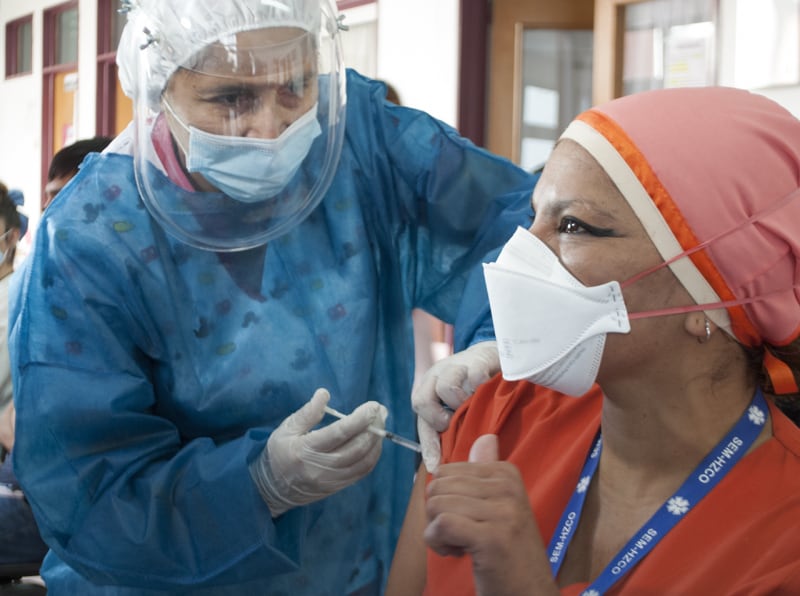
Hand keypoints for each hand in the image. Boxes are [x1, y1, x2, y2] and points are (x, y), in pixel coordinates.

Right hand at [250, 388, 386, 516]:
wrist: (273, 489)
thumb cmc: (279, 453)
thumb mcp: (286, 429)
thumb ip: (307, 412)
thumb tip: (324, 394)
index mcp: (305, 449)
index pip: (340, 433)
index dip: (360, 418)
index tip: (372, 406)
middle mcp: (321, 467)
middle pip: (356, 447)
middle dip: (373, 427)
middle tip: (380, 411)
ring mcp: (331, 480)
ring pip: (363, 461)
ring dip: (377, 441)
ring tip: (380, 423)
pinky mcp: (338, 486)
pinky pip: (362, 472)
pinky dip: (373, 455)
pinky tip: (374, 442)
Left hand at [412, 341, 498, 471]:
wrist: (493, 354)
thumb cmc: (474, 387)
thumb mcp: (459, 409)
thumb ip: (451, 431)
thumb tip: (445, 466)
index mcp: (429, 391)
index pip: (421, 421)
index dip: (428, 446)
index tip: (435, 467)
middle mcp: (436, 377)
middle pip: (421, 401)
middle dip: (439, 420)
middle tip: (455, 424)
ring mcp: (455, 366)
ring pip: (445, 388)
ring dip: (461, 403)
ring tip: (475, 406)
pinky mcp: (476, 359)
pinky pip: (474, 376)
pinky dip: (481, 387)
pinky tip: (489, 391)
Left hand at [424, 435, 557, 595]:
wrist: (530, 593)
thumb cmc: (508, 553)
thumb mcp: (499, 508)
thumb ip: (485, 474)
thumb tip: (485, 437)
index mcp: (507, 473)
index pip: (446, 471)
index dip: (447, 498)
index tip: (468, 519)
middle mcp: (508, 487)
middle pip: (438, 486)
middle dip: (439, 515)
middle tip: (461, 535)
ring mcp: (502, 511)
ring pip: (437, 504)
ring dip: (439, 532)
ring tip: (462, 545)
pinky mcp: (491, 537)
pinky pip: (442, 525)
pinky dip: (438, 543)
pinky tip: (457, 553)